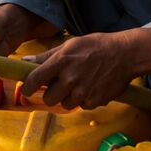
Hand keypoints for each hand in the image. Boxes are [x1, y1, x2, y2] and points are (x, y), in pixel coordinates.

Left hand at [20, 31, 140, 109]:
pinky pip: (82, 106)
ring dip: (68, 97)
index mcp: (61, 61)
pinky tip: (90, 86)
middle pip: (49, 99)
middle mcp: (70, 78)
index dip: (27, 87)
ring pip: (65, 104)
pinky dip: (83, 100)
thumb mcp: (70, 44)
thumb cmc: (96, 46)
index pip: (35, 79)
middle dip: (51, 94)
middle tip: (57, 85)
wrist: (125, 55)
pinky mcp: (94, 102)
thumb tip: (25, 62)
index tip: (26, 89)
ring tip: (78, 83)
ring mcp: (83, 92)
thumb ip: (47, 56)